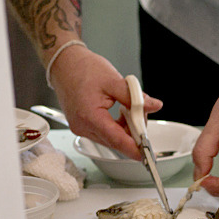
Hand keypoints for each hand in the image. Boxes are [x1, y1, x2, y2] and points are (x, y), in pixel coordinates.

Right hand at [49, 45, 162, 159]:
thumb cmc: (83, 69)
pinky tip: (120, 113)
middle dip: (133, 132)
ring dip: (125, 129)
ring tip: (129, 108)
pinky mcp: (82, 126)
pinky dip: (116, 127)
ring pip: (110, 138)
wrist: (64, 64)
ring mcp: (81, 128)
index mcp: (89, 116)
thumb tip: (154, 106)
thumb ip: (135, 97)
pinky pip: (104, 133)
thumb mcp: (113, 81)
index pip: (116, 139)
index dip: (133, 148)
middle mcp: (82, 126)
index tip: (146, 154)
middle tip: (142, 113)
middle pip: (115, 140)